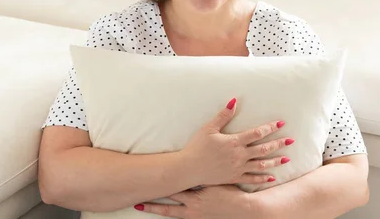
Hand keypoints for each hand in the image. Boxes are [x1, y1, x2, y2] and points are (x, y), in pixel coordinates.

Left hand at [135, 185, 255, 218]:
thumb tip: (191, 165)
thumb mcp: (216, 180)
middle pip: (167, 208)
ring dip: (158, 210)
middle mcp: (192, 209)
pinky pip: (182, 217)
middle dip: (152, 206)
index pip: (173, 192)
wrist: (243, 209)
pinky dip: (173, 215)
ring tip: (142, 207)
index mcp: (195, 197)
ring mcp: (194, 217)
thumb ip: (203, 174)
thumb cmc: (230, 192)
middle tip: (137, 203)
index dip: (159, 189)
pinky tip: (164, 213)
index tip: (146, 186)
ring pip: (172, 214)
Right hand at [180, 98, 293, 186]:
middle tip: (291, 140)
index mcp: (234, 141)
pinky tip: (271, 177)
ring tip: (286, 159)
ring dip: (275, 161)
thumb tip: (234, 100)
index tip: (281, 123)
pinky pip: (252, 179)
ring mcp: (238, 168)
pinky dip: (263, 178)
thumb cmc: (197, 146)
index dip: (270, 127)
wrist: (188, 168)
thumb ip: (223, 115)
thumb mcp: (209, 128)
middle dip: (278, 144)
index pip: (257, 133)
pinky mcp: (234, 178)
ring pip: (261, 165)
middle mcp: (239, 155)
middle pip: (263, 149)